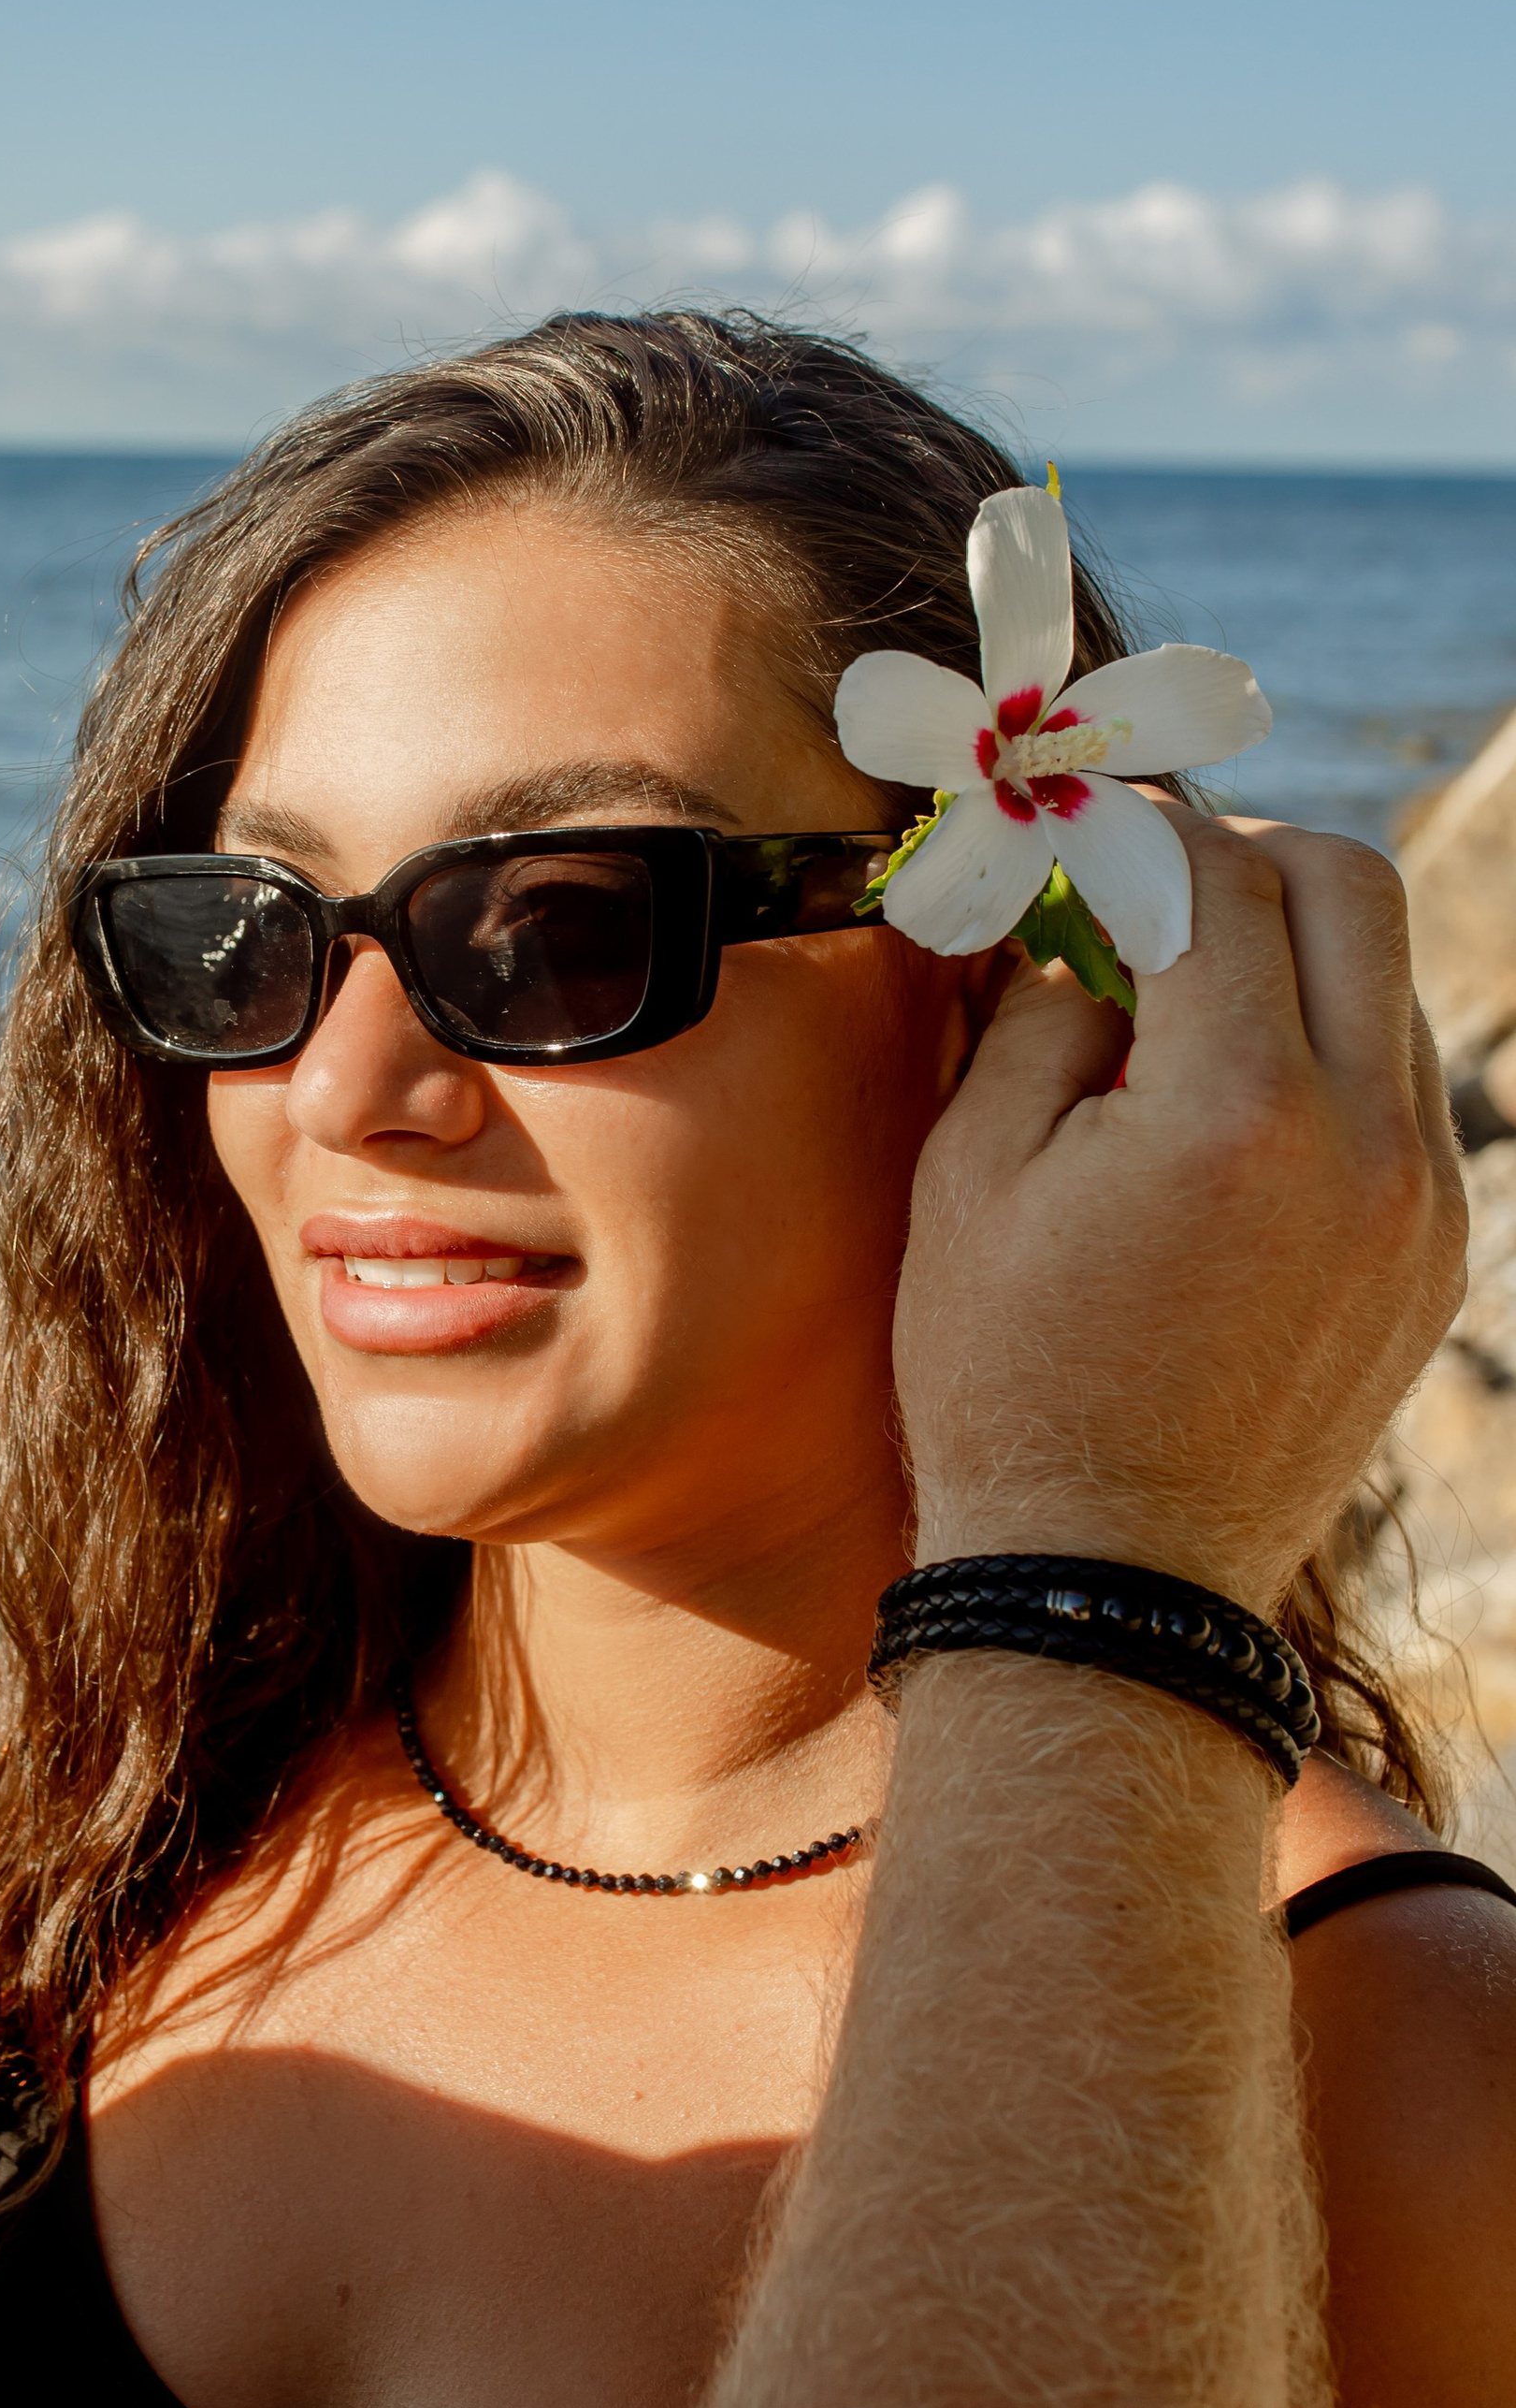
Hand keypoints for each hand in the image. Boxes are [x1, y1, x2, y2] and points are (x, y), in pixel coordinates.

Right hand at [895, 799, 1467, 1612]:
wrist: (1110, 1583)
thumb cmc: (1006, 1380)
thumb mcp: (971, 1177)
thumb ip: (1039, 1010)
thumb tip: (1082, 912)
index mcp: (1234, 1109)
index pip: (1213, 874)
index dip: (1131, 827)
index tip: (1072, 824)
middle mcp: (1363, 1140)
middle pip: (1349, 885)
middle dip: (1242, 855)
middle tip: (1149, 884)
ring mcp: (1421, 1203)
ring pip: (1389, 982)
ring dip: (1291, 952)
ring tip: (1181, 999)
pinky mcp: (1435, 1257)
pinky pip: (1401, 1091)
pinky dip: (1323, 1052)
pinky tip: (1228, 1106)